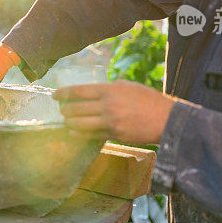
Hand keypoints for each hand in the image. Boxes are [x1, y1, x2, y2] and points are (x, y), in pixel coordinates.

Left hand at [53, 80, 175, 143]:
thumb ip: (112, 87)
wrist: (166, 120)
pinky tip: (74, 133)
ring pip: (81, 124)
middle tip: (62, 110)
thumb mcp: (130, 86)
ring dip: (70, 123)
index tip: (55, 95)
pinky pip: (92, 135)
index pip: (80, 91)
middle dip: (65, 110)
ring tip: (67, 122)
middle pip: (77, 109)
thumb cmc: (149, 100)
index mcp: (110, 90)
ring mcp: (111, 122)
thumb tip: (97, 91)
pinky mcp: (115, 135)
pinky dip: (80, 134)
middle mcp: (108, 105)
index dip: (64, 93)